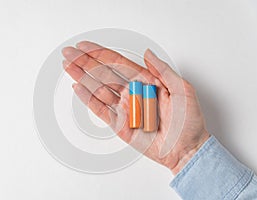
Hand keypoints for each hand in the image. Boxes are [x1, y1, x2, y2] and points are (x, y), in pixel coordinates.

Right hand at [62, 41, 209, 174]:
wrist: (186, 149)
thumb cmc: (188, 122)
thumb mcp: (183, 90)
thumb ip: (164, 71)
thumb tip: (147, 53)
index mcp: (146, 82)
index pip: (118, 63)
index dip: (101, 54)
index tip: (85, 46)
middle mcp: (132, 93)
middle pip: (104, 74)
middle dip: (85, 62)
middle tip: (69, 53)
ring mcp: (124, 108)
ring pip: (99, 89)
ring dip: (83, 77)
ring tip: (68, 67)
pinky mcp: (120, 124)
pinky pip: (101, 110)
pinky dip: (88, 99)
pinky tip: (78, 88)